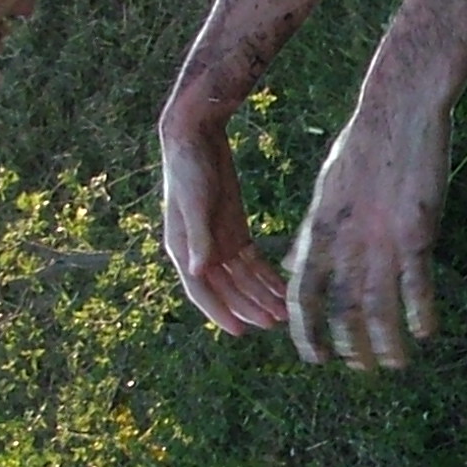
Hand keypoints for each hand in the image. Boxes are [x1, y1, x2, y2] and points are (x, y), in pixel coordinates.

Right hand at [159, 115, 288, 336]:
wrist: (196, 136)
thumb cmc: (188, 168)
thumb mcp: (194, 203)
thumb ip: (199, 237)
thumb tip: (198, 271)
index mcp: (182, 248)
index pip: (201, 290)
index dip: (219, 312)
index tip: (239, 330)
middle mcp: (200, 251)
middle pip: (227, 289)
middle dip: (250, 307)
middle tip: (274, 323)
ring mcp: (219, 241)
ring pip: (243, 279)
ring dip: (261, 296)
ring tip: (284, 313)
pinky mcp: (234, 229)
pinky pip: (252, 261)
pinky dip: (266, 275)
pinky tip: (284, 288)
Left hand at [284, 110, 443, 371]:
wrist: (398, 113)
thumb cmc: (363, 149)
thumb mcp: (325, 192)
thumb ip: (312, 234)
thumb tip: (297, 263)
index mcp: (319, 232)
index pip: (304, 296)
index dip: (306, 332)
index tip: (314, 357)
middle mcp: (345, 244)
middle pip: (341, 312)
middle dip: (350, 348)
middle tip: (361, 368)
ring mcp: (381, 241)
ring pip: (378, 309)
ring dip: (386, 343)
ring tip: (395, 364)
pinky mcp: (416, 234)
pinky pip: (417, 287)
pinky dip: (420, 314)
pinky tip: (426, 332)